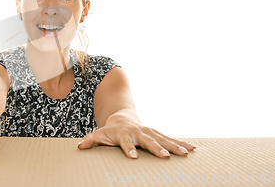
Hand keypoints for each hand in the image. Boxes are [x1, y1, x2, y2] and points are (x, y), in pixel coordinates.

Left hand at [77, 115, 195, 158]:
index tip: (133, 157)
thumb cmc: (110, 130)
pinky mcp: (157, 133)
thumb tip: (80, 145)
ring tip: (185, 153)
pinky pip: (170, 139)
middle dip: (157, 148)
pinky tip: (193, 148)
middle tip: (165, 157)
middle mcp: (139, 132)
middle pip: (148, 140)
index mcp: (124, 133)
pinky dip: (181, 143)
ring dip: (174, 146)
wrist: (122, 117)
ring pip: (163, 138)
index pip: (126, 142)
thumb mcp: (100, 134)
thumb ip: (91, 140)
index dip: (128, 149)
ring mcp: (149, 132)